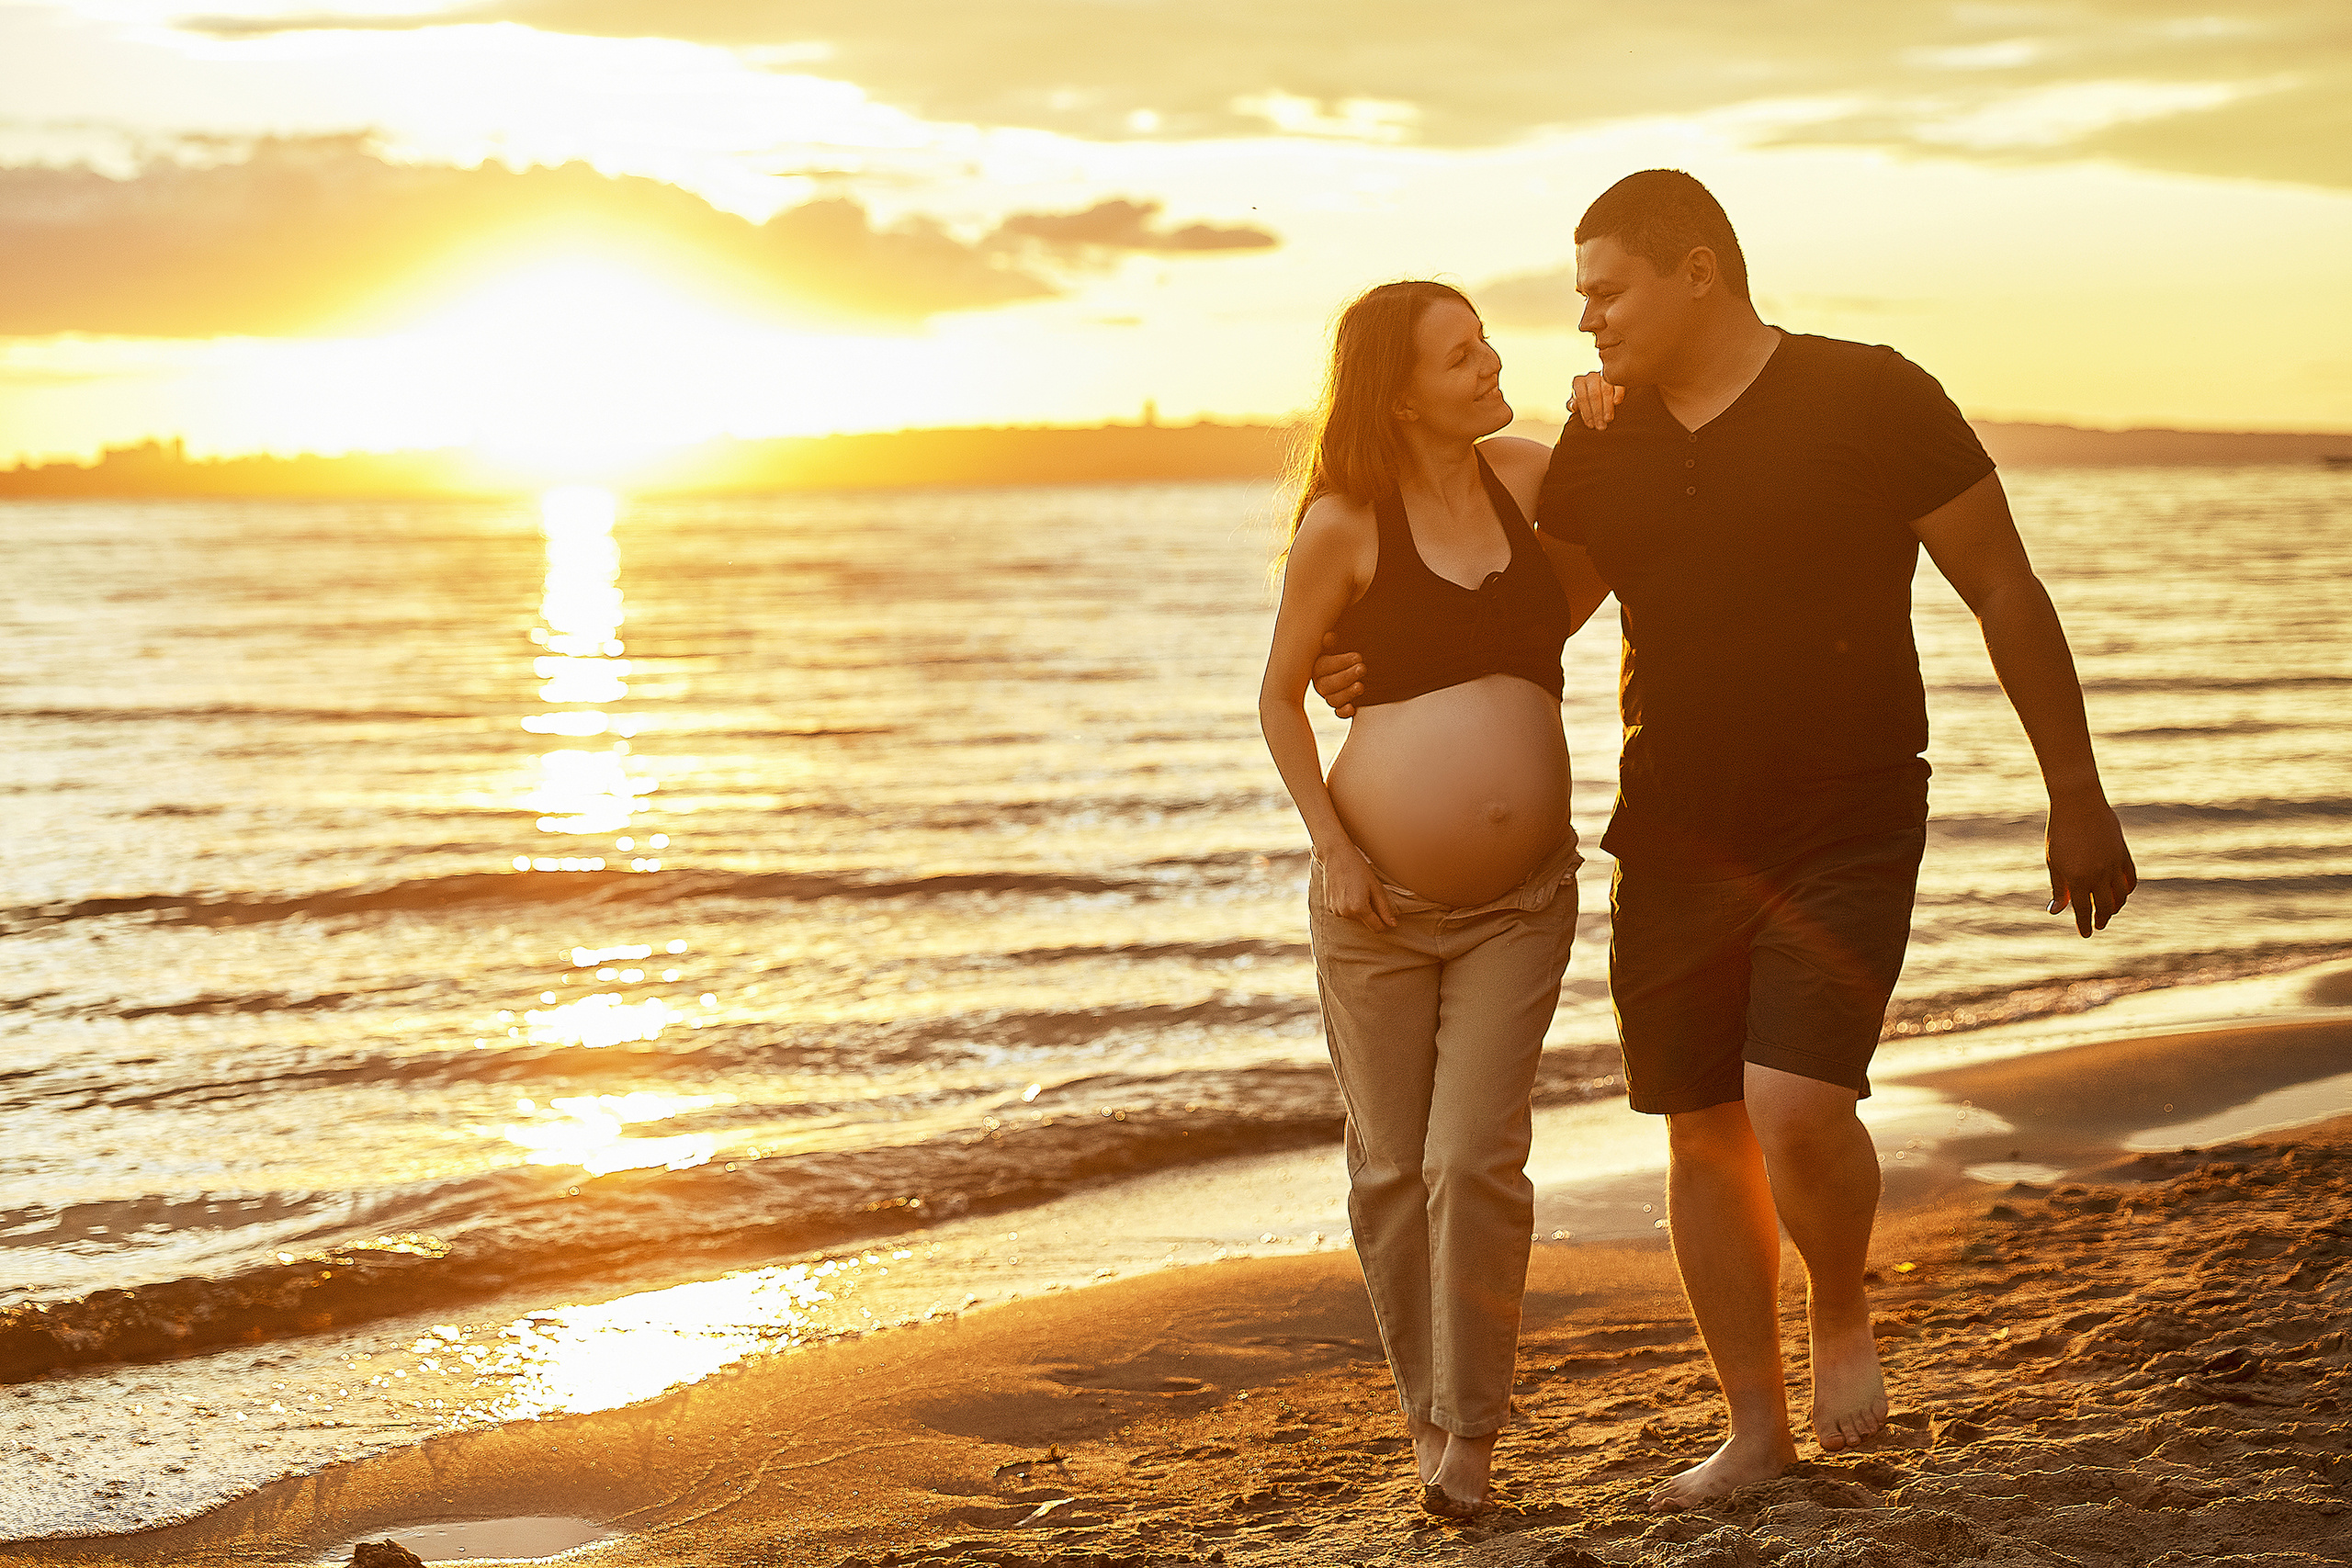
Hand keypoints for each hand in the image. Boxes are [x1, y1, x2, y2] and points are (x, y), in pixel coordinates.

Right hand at [1312, 632, 1364, 717]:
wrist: (1361, 661)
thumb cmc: (1348, 647)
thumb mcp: (1342, 640)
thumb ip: (1333, 641)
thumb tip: (1329, 637)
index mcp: (1318, 666)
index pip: (1323, 666)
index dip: (1340, 662)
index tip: (1358, 657)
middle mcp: (1321, 682)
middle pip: (1326, 685)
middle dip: (1346, 677)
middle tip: (1363, 668)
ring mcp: (1330, 695)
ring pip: (1332, 700)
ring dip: (1347, 694)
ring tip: (1361, 686)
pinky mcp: (1342, 706)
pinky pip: (1339, 713)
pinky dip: (1344, 712)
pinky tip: (1353, 708)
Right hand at [1319, 841, 1397, 931]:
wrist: (1336, 855)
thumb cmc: (1359, 868)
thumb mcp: (1376, 887)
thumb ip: (1385, 909)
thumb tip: (1392, 925)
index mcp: (1359, 909)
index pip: (1376, 927)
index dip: (1384, 922)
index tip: (1385, 912)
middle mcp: (1346, 913)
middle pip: (1365, 922)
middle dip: (1370, 913)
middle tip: (1368, 893)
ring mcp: (1335, 910)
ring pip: (1354, 918)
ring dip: (1358, 909)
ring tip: (1356, 890)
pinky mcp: (1328, 907)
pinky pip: (1344, 912)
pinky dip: (1347, 905)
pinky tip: (1347, 891)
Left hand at [1568, 371, 1624, 430]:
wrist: (1601, 387)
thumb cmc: (1587, 398)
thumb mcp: (1579, 402)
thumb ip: (1574, 405)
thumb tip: (1573, 406)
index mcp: (1579, 382)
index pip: (1582, 397)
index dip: (1586, 412)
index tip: (1590, 425)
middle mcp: (1590, 377)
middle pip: (1594, 395)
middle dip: (1597, 412)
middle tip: (1600, 426)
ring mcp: (1603, 375)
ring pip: (1606, 390)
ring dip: (1607, 407)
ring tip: (1608, 419)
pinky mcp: (1615, 376)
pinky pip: (1617, 385)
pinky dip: (1617, 393)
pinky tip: (1617, 403)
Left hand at [2045, 796, 2135, 936]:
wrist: (2078, 804)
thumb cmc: (2059, 832)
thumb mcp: (2054, 861)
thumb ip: (2059, 888)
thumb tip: (2057, 911)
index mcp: (2078, 878)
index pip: (2083, 910)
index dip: (2084, 924)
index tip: (2085, 935)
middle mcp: (2099, 875)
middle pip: (2104, 907)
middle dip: (2101, 919)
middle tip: (2097, 926)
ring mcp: (2114, 865)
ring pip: (2121, 896)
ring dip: (2115, 907)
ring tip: (2108, 912)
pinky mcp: (2123, 854)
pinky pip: (2130, 879)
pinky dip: (2127, 890)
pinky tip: (2121, 894)